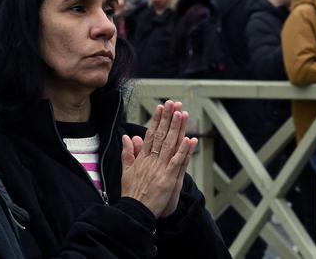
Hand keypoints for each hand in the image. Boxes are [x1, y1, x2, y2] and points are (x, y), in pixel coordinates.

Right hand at [120, 101, 194, 216]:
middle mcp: (152, 160)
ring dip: (177, 128)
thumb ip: (128, 153)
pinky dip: (184, 151)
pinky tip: (189, 139)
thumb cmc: (132, 194)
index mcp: (143, 158)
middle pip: (162, 135)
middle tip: (174, 103)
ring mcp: (160, 169)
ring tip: (181, 114)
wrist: (134, 212)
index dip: (157, 120)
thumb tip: (127, 137)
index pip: (151, 134)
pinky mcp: (168, 179)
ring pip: (170, 145)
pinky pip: (177, 162)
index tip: (161, 107)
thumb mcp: (126, 172)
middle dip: (168, 118)